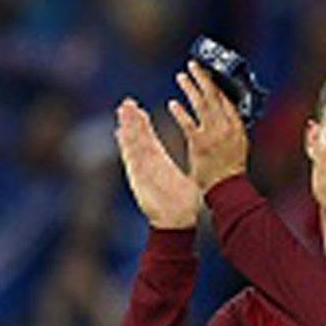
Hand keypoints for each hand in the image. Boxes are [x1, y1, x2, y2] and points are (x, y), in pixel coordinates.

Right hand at [114, 99, 198, 227]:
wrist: (176, 222)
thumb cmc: (184, 206)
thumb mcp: (190, 183)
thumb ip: (193, 170)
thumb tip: (205, 162)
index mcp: (161, 164)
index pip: (151, 140)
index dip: (144, 126)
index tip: (140, 111)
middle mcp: (150, 164)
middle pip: (139, 138)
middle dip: (132, 121)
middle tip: (127, 103)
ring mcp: (142, 169)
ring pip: (133, 144)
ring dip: (127, 127)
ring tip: (122, 110)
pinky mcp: (138, 176)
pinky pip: (130, 157)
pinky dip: (125, 145)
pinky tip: (120, 132)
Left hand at [169, 62, 249, 192]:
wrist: (228, 189)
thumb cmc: (231, 171)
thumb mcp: (239, 145)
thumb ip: (230, 128)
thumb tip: (221, 112)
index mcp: (238, 128)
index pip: (227, 99)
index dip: (216, 84)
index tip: (208, 73)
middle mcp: (227, 128)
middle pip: (214, 96)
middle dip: (202, 79)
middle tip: (192, 66)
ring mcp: (213, 135)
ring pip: (201, 105)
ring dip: (190, 89)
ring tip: (181, 77)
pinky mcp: (199, 144)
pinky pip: (187, 123)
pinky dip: (179, 112)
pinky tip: (172, 104)